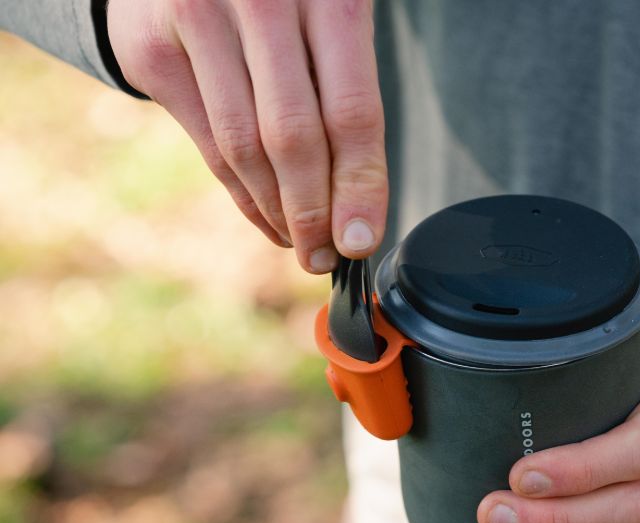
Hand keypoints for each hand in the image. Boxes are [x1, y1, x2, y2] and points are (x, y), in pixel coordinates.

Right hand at [106, 0, 386, 271]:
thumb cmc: (288, 2)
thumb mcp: (333, 23)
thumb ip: (348, 97)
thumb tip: (359, 211)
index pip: (352, 111)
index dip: (359, 186)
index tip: (360, 240)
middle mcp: (261, 1)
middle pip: (293, 137)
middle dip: (313, 212)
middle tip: (324, 255)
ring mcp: (199, 19)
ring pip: (244, 148)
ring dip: (276, 210)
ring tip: (299, 241)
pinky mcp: (154, 50)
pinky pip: (208, 145)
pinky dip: (242, 194)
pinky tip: (266, 215)